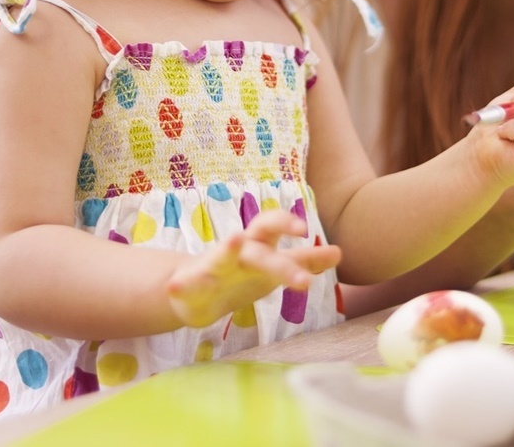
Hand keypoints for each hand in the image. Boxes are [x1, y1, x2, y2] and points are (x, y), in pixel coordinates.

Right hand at [165, 210, 341, 328]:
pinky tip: (173, 288)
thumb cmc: (242, 274)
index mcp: (257, 246)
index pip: (273, 227)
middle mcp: (236, 253)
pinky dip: (180, 285)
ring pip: (219, 259)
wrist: (194, 288)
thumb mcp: (274, 267)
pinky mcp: (188, 287)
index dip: (288, 226)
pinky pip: (184, 286)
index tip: (308, 232)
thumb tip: (339, 253)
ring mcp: (211, 268)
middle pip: (259, 253)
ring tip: (233, 241)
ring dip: (226, 249)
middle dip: (280, 266)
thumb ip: (304, 261)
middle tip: (304, 283)